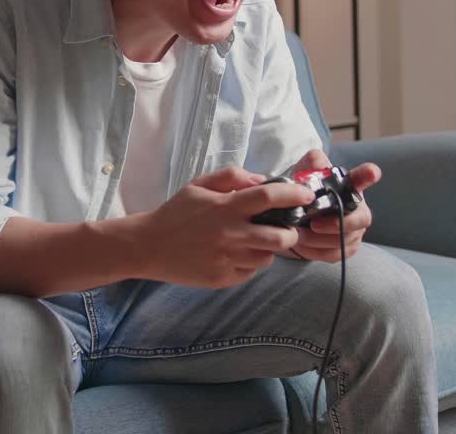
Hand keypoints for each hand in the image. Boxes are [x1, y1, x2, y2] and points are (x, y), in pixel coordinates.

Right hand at [136, 167, 314, 288]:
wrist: (148, 246)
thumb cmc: (176, 213)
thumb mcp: (199, 184)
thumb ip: (232, 177)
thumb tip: (262, 180)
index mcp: (225, 207)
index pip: (269, 197)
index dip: (294, 194)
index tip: (307, 195)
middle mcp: (230, 234)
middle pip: (280, 237)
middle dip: (291, 232)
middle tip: (286, 228)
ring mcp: (227, 259)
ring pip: (268, 258)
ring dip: (268, 248)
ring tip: (254, 241)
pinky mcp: (223, 279)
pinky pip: (250, 272)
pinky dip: (250, 263)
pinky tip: (235, 254)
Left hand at [282, 149, 380, 262]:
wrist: (293, 215)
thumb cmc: (304, 191)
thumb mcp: (304, 172)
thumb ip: (312, 163)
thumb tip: (318, 164)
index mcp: (349, 185)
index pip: (364, 177)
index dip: (369, 175)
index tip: (372, 173)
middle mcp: (357, 208)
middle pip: (361, 218)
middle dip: (338, 224)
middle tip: (314, 224)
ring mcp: (354, 230)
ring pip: (345, 240)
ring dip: (319, 239)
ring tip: (299, 233)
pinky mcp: (345, 248)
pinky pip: (334, 254)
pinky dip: (315, 251)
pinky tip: (301, 244)